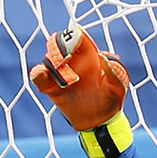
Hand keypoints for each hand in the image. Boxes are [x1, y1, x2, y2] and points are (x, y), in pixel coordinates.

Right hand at [30, 25, 132, 157]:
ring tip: (61, 72)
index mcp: (90, 57)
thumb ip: (116, 73)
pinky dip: (37, 73)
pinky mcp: (51, 87)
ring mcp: (61, 74)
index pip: (79, 39)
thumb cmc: (111, 101)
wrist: (100, 122)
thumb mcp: (119, 88)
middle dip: (59, 46)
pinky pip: (39, 77)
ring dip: (51, 61)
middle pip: (60, 44)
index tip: (74, 39)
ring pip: (49, 59)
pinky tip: (41, 73)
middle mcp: (73, 62)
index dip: (75, 35)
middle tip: (64, 56)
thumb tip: (103, 58)